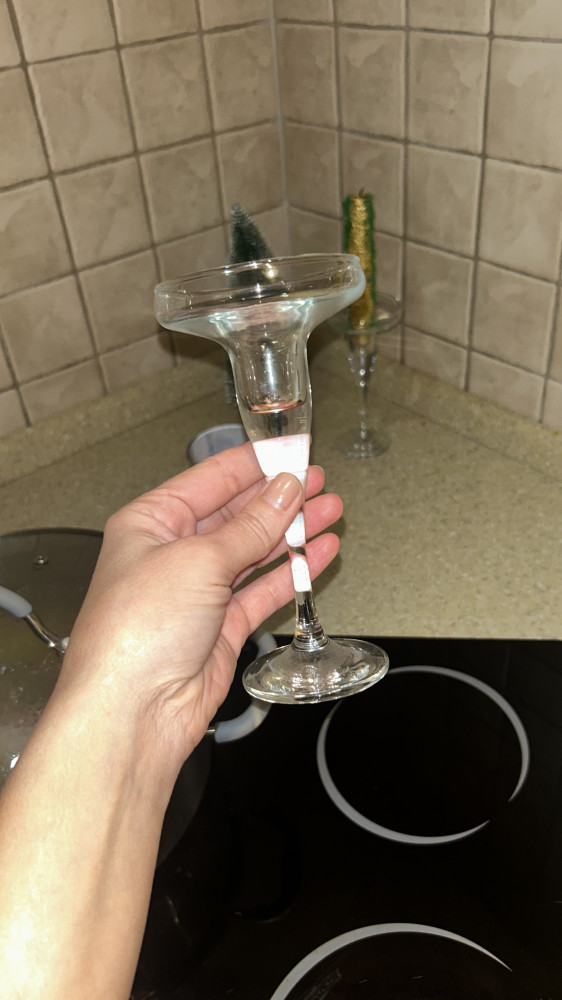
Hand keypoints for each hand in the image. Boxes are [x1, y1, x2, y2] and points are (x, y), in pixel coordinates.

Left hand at [60, 442, 342, 766]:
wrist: (133, 712)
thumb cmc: (133, 635)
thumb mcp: (198, 561)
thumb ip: (250, 527)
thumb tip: (284, 491)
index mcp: (151, 523)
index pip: (211, 479)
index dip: (255, 463)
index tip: (291, 450)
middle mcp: (172, 554)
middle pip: (236, 514)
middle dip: (279, 497)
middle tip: (317, 480)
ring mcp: (198, 592)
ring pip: (255, 551)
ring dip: (293, 531)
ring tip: (329, 511)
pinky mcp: (222, 626)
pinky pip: (264, 590)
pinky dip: (292, 572)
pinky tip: (317, 553)